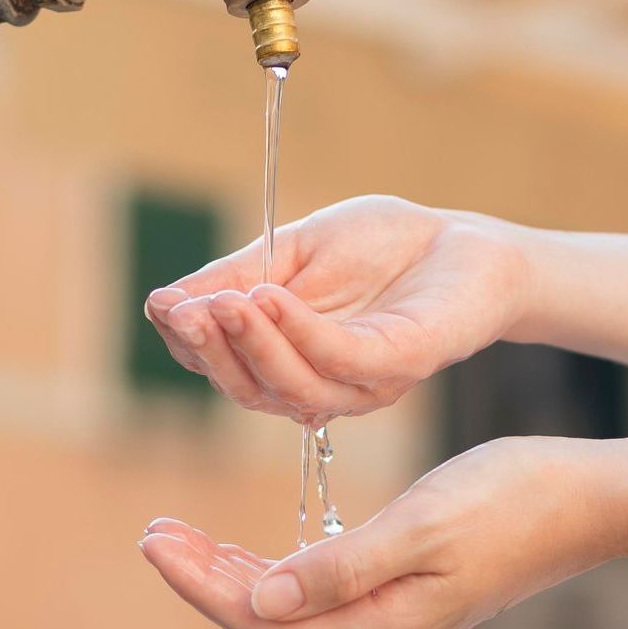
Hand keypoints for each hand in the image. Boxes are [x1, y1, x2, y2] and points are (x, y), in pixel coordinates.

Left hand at [138, 436, 620, 628]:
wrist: (587, 501)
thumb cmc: (512, 499)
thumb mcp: (422, 524)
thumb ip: (341, 568)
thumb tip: (261, 601)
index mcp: (382, 621)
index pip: (263, 618)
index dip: (202, 584)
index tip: (155, 541)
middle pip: (271, 622)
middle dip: (208, 581)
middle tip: (157, 534)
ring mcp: (403, 618)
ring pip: (296, 613)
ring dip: (239, 580)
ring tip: (191, 544)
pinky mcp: (416, 596)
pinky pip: (327, 599)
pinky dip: (284, 576)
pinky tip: (267, 557)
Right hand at [143, 195, 530, 421]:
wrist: (464, 239)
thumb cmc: (383, 246)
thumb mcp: (294, 251)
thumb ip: (237, 277)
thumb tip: (162, 303)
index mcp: (290, 360)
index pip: (225, 366)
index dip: (190, 341)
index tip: (164, 304)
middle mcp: (323, 384)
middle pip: (251, 389)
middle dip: (211, 351)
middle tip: (182, 311)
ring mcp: (364, 382)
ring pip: (292, 386)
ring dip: (250, 344)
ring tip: (222, 302)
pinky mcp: (401, 363)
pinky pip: (341, 361)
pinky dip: (300, 332)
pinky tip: (270, 298)